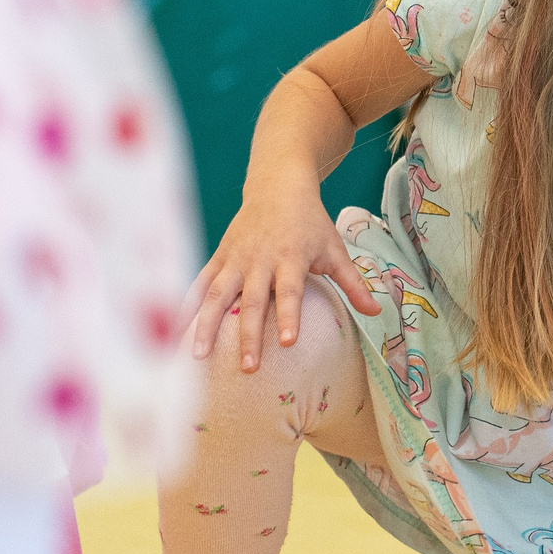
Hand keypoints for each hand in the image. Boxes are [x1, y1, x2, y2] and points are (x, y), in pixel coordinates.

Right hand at [180, 177, 381, 370]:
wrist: (277, 185)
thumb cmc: (310, 222)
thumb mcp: (335, 248)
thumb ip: (353, 282)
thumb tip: (377, 310)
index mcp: (290, 258)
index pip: (290, 291)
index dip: (289, 315)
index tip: (288, 342)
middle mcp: (259, 260)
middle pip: (251, 301)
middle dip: (248, 335)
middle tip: (247, 368)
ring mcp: (234, 259)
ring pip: (216, 294)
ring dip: (206, 326)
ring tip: (198, 357)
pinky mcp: (218, 257)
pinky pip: (198, 283)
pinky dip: (186, 306)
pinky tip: (175, 332)